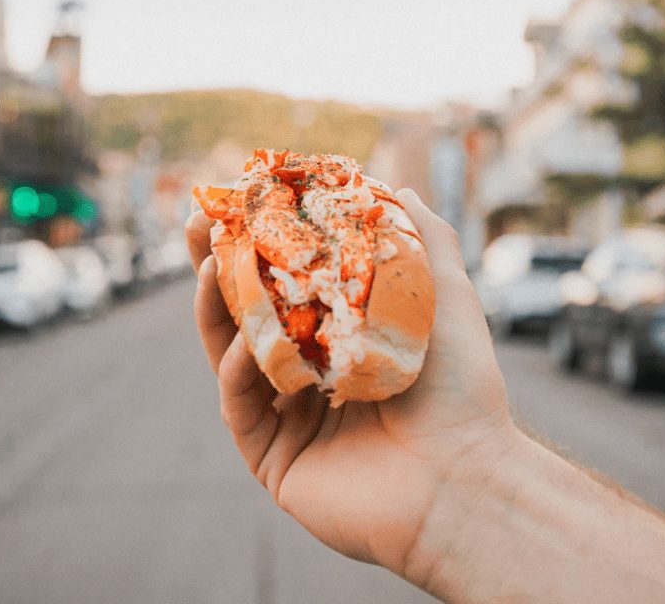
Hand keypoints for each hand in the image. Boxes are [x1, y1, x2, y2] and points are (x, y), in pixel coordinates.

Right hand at [185, 188, 517, 580]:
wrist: (465, 477)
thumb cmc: (462, 389)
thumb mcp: (446, 295)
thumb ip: (424, 239)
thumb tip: (396, 188)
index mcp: (343, 342)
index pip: (288, 283)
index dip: (262, 241)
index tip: (241, 197)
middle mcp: (310, 377)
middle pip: (248, 313)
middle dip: (218, 265)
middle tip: (200, 220)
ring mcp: (288, 419)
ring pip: (231, 355)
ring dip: (215, 309)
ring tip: (210, 264)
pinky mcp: (273, 460)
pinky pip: (241, 407)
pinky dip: (238, 371)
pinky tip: (243, 344)